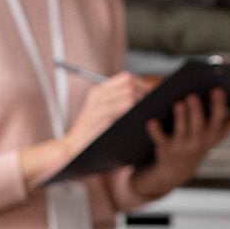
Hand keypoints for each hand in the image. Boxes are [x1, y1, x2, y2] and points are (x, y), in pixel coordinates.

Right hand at [20, 72, 152, 186]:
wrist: (71, 150)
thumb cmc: (91, 135)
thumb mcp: (99, 113)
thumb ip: (116, 103)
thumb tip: (145, 97)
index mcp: (98, 92)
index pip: (126, 78)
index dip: (143, 84)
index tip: (153, 94)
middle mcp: (97, 96)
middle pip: (130, 84)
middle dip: (146, 92)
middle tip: (158, 103)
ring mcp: (99, 107)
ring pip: (130, 95)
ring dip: (144, 103)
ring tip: (153, 111)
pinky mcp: (102, 120)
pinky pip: (126, 109)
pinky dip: (137, 112)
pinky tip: (144, 121)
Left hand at [128, 87, 229, 197]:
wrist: (178, 169)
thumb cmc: (200, 141)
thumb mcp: (219, 131)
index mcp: (215, 134)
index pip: (220, 119)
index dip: (220, 105)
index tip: (218, 88)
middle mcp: (201, 141)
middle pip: (201, 125)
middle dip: (198, 111)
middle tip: (193, 95)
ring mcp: (183, 146)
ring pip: (182, 131)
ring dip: (181, 118)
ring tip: (178, 103)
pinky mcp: (165, 149)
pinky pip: (160, 139)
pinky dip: (155, 131)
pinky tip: (151, 120)